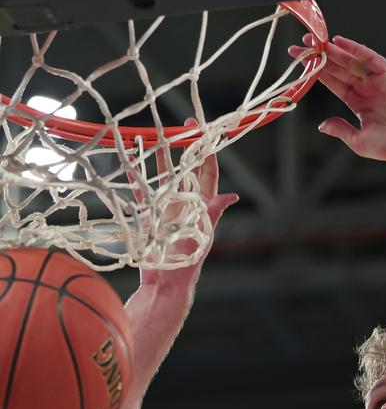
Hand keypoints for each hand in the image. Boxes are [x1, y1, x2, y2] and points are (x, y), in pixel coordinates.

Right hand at [128, 118, 238, 288]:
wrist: (166, 281)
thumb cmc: (189, 260)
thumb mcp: (203, 233)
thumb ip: (212, 212)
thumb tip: (231, 197)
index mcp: (203, 204)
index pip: (207, 171)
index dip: (206, 150)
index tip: (201, 130)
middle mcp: (186, 202)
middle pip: (185, 168)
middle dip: (181, 147)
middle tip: (175, 126)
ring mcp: (167, 207)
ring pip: (162, 176)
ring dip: (157, 158)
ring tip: (152, 136)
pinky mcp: (150, 215)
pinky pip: (141, 191)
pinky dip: (135, 176)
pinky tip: (130, 160)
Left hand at [289, 34, 385, 165]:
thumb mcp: (358, 141)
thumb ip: (341, 129)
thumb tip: (322, 125)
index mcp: (359, 103)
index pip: (334, 83)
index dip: (317, 73)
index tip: (300, 64)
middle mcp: (366, 88)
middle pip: (337, 69)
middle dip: (318, 57)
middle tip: (299, 46)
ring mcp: (377, 80)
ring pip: (349, 61)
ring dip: (331, 50)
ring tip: (313, 41)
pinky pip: (368, 58)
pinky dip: (354, 49)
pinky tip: (338, 42)